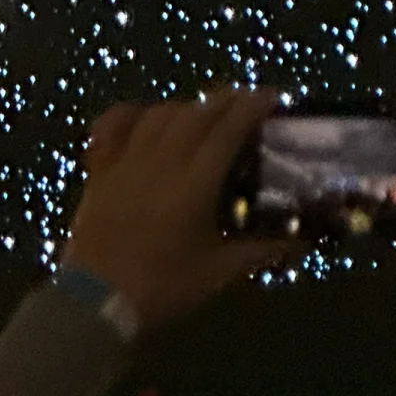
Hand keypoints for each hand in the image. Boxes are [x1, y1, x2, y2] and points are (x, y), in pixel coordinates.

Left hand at [60, 87, 301, 336]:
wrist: (96, 299)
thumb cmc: (162, 287)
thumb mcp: (218, 273)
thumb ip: (259, 251)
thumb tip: (299, 242)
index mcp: (194, 183)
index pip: (227, 130)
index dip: (250, 107)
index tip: (269, 96)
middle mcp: (160, 161)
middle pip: (194, 114)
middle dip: (222, 100)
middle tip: (242, 101)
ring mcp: (125, 161)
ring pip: (157, 115)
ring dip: (184, 106)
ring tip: (200, 112)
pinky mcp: (98, 170)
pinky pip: (111, 126)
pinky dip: (129, 113)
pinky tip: (142, 114)